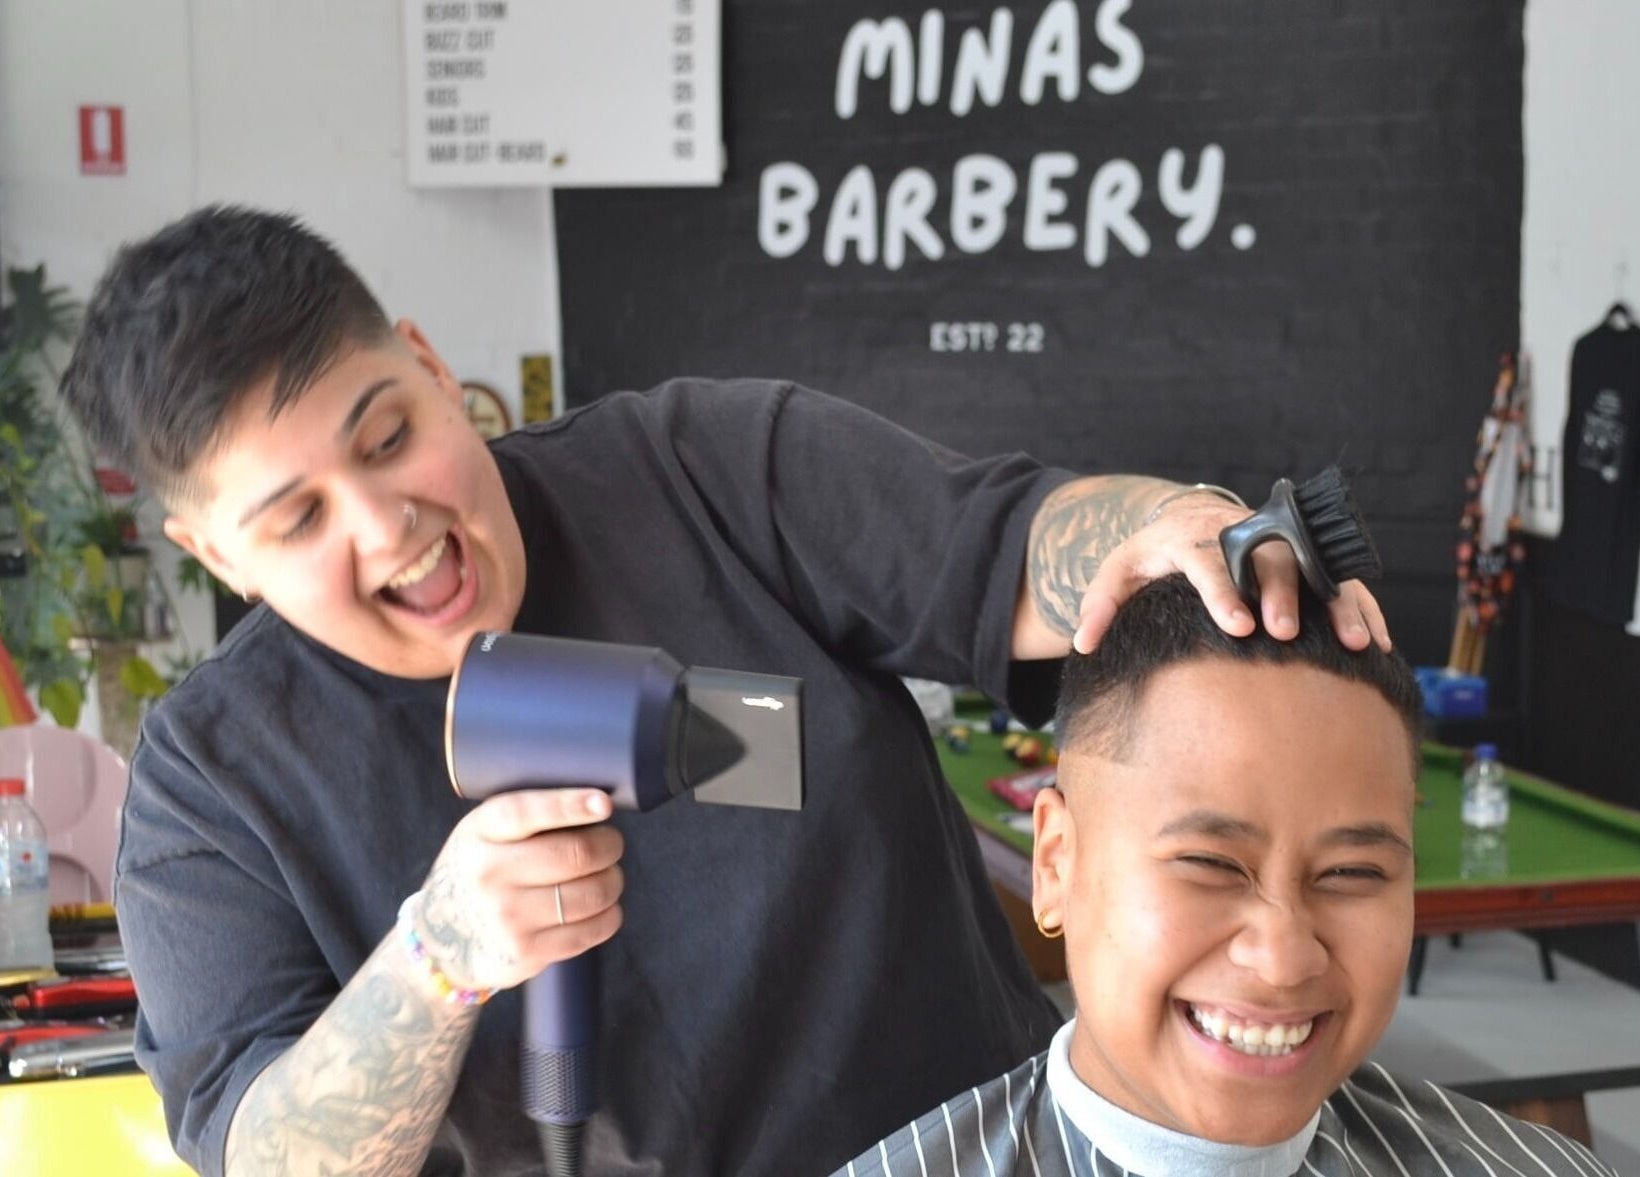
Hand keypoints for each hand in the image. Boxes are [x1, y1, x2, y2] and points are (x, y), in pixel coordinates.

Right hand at [409, 789, 624, 992]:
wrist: (446, 935)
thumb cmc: (486, 868)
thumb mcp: (487, 832)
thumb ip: (531, 815)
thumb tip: (599, 804)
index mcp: (480, 833)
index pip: (525, 813)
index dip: (570, 806)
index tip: (604, 804)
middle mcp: (489, 874)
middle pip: (575, 854)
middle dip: (609, 845)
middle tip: (611, 844)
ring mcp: (507, 917)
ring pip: (593, 893)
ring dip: (613, 880)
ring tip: (606, 875)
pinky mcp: (527, 951)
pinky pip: (593, 929)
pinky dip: (609, 914)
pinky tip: (600, 907)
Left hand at [1071, 491, 1391, 654]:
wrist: (1187, 520)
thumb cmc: (1152, 555)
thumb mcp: (1119, 571)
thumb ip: (1100, 605)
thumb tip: (1083, 644)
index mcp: (1192, 537)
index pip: (1209, 560)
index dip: (1225, 592)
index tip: (1238, 625)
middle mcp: (1242, 535)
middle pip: (1269, 559)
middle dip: (1283, 593)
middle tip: (1286, 633)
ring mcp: (1278, 544)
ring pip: (1315, 567)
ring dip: (1337, 604)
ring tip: (1354, 643)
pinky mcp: (1305, 557)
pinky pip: (1340, 579)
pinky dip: (1360, 607)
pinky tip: (1376, 642)